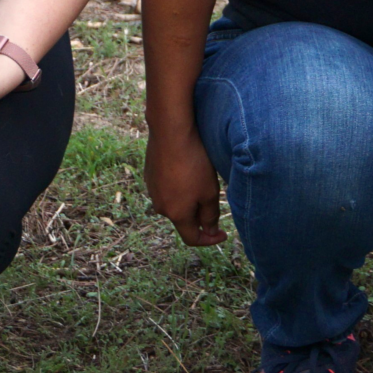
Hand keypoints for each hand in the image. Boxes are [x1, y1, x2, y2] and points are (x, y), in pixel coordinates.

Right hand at [144, 125, 225, 246]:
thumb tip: (209, 231)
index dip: (209, 240)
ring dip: (188, 199)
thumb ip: (210, 216)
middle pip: (183, 220)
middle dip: (199, 215)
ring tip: (200, 179)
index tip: (222, 233)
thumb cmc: (194, 162)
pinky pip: (166, 188)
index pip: (192, 238)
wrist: (170, 132)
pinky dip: (177, 186)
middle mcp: (160, 207)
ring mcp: (152, 191)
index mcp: (177, 214)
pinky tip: (186, 168)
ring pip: (174, 203)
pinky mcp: (149, 176)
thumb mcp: (210, 192)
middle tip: (213, 199)